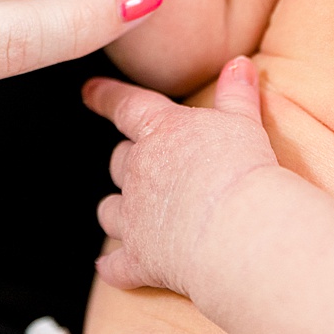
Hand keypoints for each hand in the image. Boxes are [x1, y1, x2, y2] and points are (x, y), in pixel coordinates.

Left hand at [83, 56, 280, 296]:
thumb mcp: (244, 124)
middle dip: (128, 163)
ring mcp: (135, 216)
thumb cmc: (245, 172)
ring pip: (111, 210)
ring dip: (118, 211)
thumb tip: (239, 63)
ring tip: (131, 216)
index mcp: (162, 132)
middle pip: (120, 161)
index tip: (89, 91)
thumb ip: (237, 94)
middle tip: (143, 167)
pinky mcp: (141, 258)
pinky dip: (114, 267)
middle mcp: (140, 170)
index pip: (126, 106)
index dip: (106, 97)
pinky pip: (117, 265)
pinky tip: (112, 270)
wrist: (242, 230)